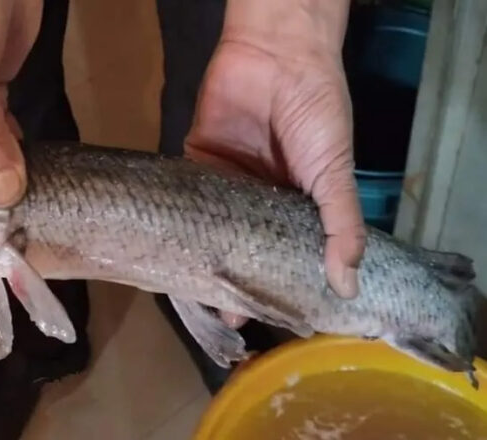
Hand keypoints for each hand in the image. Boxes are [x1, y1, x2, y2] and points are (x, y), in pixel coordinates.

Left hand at [186, 0, 364, 314]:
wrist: (276, 53)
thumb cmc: (316, 113)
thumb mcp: (335, 173)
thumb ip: (340, 226)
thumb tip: (347, 287)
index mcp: (297, 205)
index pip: (286, 253)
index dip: (278, 283)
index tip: (268, 319)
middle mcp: (260, 199)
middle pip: (244, 246)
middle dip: (234, 279)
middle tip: (223, 317)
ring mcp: (226, 181)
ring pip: (211, 229)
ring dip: (202, 256)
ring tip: (194, 294)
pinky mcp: (197, 161)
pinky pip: (186, 197)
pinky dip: (179, 221)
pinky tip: (171, 251)